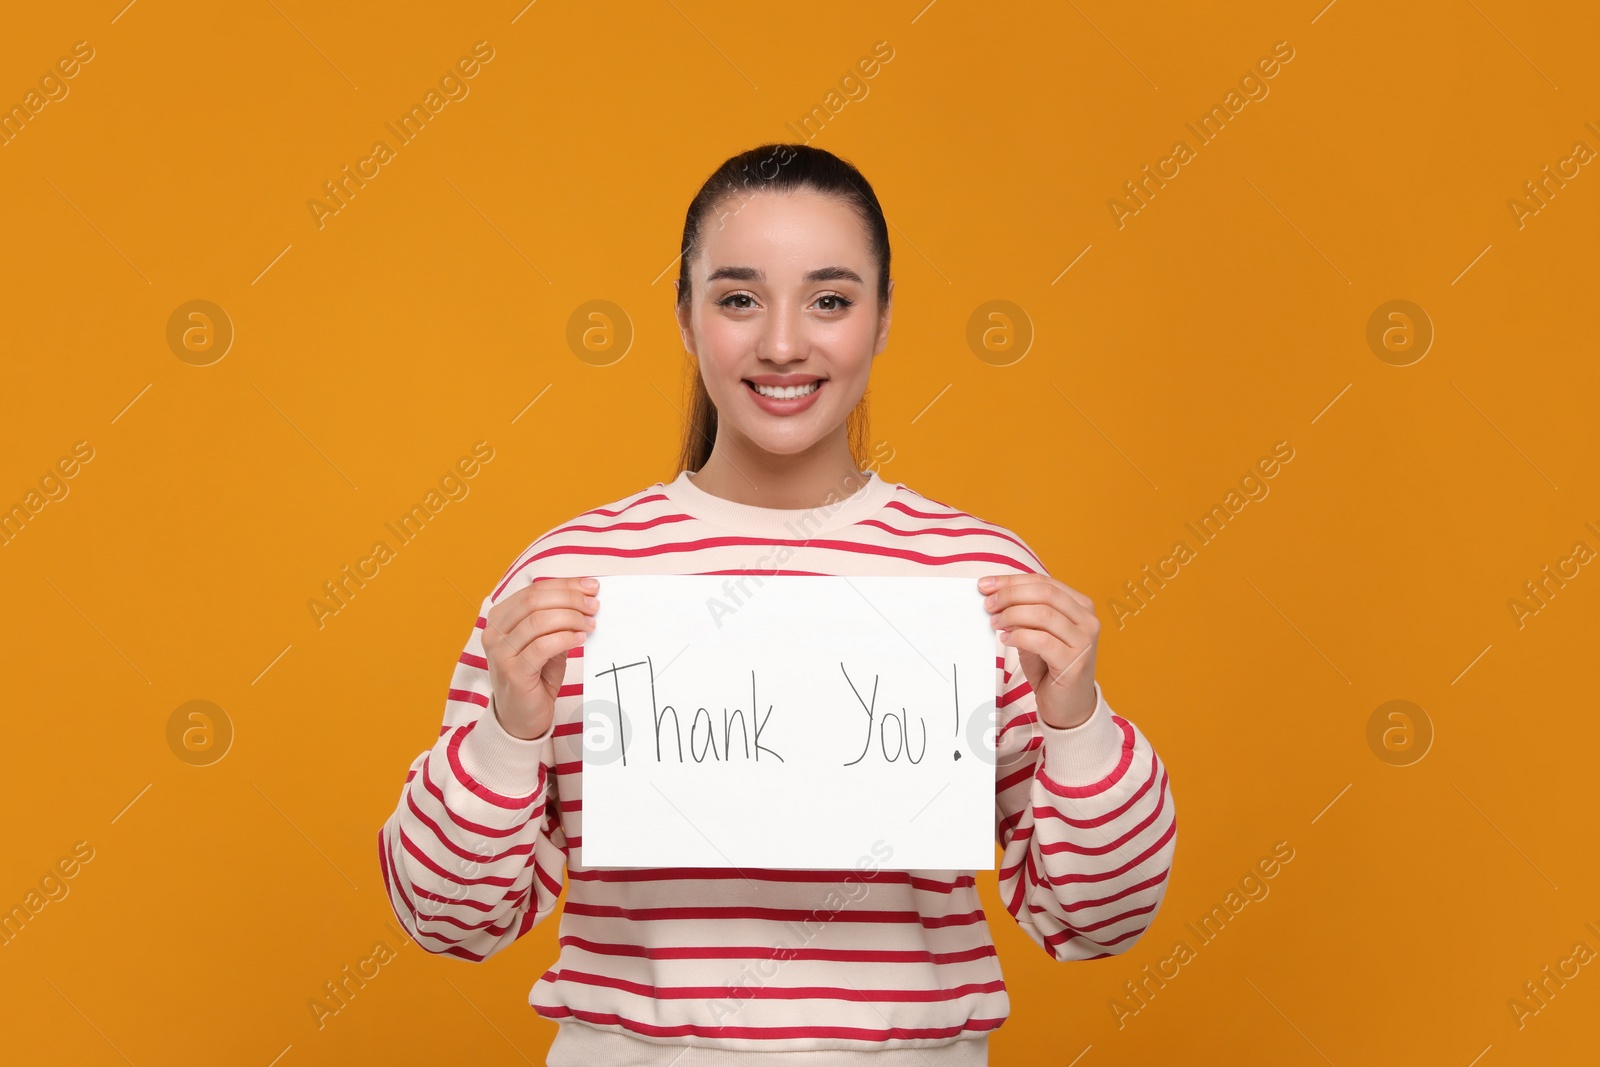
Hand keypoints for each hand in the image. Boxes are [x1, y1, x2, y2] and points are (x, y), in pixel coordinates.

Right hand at [482, 576, 599, 739]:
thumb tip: (585, 598)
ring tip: (590, 624)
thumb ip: (557, 620)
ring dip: (571, 618)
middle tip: (594, 606)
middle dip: (570, 599)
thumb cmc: (534, 677)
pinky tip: (580, 639)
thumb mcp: (545, 641)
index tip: (591, 586)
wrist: (520, 718)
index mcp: (500, 618)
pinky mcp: (512, 671)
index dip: (565, 585)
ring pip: (538, 621)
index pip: (533, 590)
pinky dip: (565, 638)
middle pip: (534, 600)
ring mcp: (500, 652)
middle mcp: (494, 632)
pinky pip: (542, 646)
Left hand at [978, 572, 1098, 728]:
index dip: (1012, 581)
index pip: (1043, 582)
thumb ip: (1023, 613)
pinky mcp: (1075, 662)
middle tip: (988, 604)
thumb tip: (994, 595)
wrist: (1068, 706)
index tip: (985, 584)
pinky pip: (1042, 640)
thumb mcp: (1036, 633)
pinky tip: (1006, 639)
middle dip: (1010, 595)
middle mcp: (1087, 619)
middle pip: (1044, 593)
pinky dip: (1019, 636)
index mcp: (1080, 605)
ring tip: (995, 623)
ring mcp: (1084, 640)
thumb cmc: (1050, 667)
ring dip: (1012, 615)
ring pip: (1043, 614)